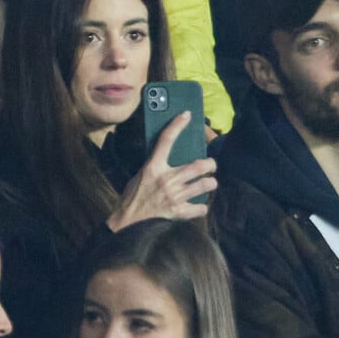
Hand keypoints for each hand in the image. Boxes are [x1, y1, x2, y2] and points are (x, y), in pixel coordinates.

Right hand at [106, 111, 217, 231]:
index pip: (166, 140)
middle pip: (198, 166)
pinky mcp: (178, 212)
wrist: (127, 222)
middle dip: (210, 165)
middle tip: (211, 166)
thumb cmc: (133, 197)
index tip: (187, 115)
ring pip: (204, 185)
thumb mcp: (141, 175)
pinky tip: (199, 206)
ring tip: (210, 183)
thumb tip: (169, 158)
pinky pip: (200, 208)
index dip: (177, 125)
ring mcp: (174, 196)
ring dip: (210, 184)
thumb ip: (156, 166)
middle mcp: (167, 180)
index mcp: (154, 167)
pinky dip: (201, 207)